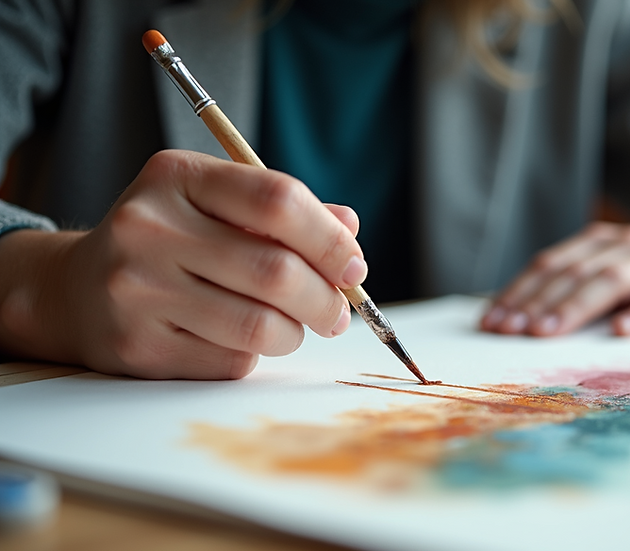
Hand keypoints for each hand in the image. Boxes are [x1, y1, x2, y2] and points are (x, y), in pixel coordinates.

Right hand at [0, 150, 365, 378]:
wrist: (73, 290)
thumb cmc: (169, 241)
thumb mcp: (216, 204)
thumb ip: (282, 212)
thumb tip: (348, 228)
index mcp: (177, 177)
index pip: (277, 200)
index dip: (330, 240)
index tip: (353, 266)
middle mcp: (149, 228)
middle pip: (276, 271)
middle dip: (326, 299)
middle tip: (338, 311)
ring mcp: (137, 289)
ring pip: (260, 326)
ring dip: (296, 332)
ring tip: (296, 326)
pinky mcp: (137, 346)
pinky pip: (231, 360)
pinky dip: (256, 355)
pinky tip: (243, 340)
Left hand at [480, 220, 629, 335]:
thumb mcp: (614, 272)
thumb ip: (577, 288)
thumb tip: (520, 321)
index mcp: (598, 243)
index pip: (550, 264)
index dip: (519, 292)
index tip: (491, 322)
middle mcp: (624, 245)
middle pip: (574, 272)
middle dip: (538, 303)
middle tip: (510, 331)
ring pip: (612, 280)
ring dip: (576, 306)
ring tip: (548, 333)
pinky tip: (623, 332)